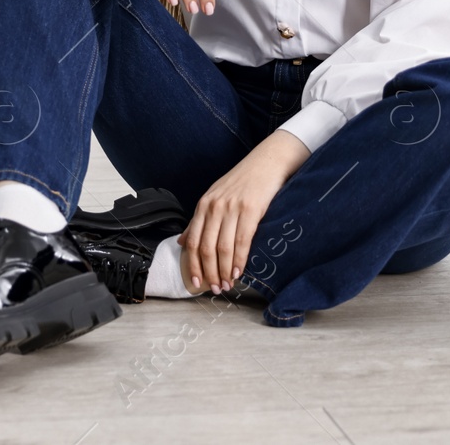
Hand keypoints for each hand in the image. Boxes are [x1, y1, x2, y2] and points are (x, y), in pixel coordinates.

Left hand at [179, 130, 310, 293]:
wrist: (267, 162)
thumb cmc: (242, 181)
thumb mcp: (215, 197)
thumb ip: (199, 221)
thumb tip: (182, 242)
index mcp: (204, 205)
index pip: (193, 241)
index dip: (193, 265)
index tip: (196, 282)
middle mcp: (214, 206)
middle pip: (206, 248)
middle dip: (209, 273)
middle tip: (215, 288)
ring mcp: (232, 208)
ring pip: (222, 247)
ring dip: (224, 271)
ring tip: (228, 284)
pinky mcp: (250, 209)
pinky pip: (241, 241)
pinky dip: (239, 259)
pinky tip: (239, 271)